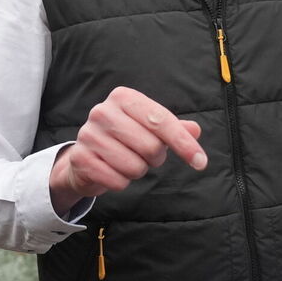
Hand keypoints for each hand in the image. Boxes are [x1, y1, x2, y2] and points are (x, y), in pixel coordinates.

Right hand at [49, 86, 204, 214]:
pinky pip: (118, 181)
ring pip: (135, 167)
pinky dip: (121, 182)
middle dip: (154, 158)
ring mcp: (89, 135)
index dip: (184, 143)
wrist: (84, 159)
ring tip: (125, 161)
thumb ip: (174, 128)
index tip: (201, 161)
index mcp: (123, 98)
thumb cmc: (123, 140)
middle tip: (144, 155)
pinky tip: (111, 171)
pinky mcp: (81, 159)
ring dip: (137, 171)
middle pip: (151, 146)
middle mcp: (103, 112)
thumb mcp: (148, 128)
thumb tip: (195, 130)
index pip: (161, 120)